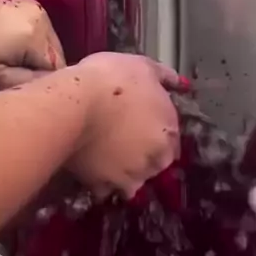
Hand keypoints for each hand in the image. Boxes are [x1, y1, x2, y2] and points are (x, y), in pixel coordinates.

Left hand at [0, 0, 65, 88]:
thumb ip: (24, 82)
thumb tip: (46, 85)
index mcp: (37, 36)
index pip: (57, 68)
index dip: (45, 82)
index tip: (27, 89)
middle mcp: (43, 18)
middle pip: (56, 53)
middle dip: (43, 68)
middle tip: (19, 77)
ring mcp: (36, 7)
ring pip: (49, 41)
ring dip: (38, 54)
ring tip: (14, 61)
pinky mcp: (26, 2)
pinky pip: (40, 28)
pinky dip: (32, 40)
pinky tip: (11, 44)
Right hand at [68, 53, 179, 197]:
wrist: (75, 104)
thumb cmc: (111, 79)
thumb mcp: (141, 66)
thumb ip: (164, 77)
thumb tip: (180, 83)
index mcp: (169, 131)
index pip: (171, 140)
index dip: (154, 131)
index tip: (138, 123)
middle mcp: (156, 159)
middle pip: (155, 163)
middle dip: (144, 157)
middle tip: (122, 141)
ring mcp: (130, 176)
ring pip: (132, 181)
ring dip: (124, 172)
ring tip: (105, 156)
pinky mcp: (103, 187)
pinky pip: (104, 189)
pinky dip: (99, 182)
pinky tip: (90, 167)